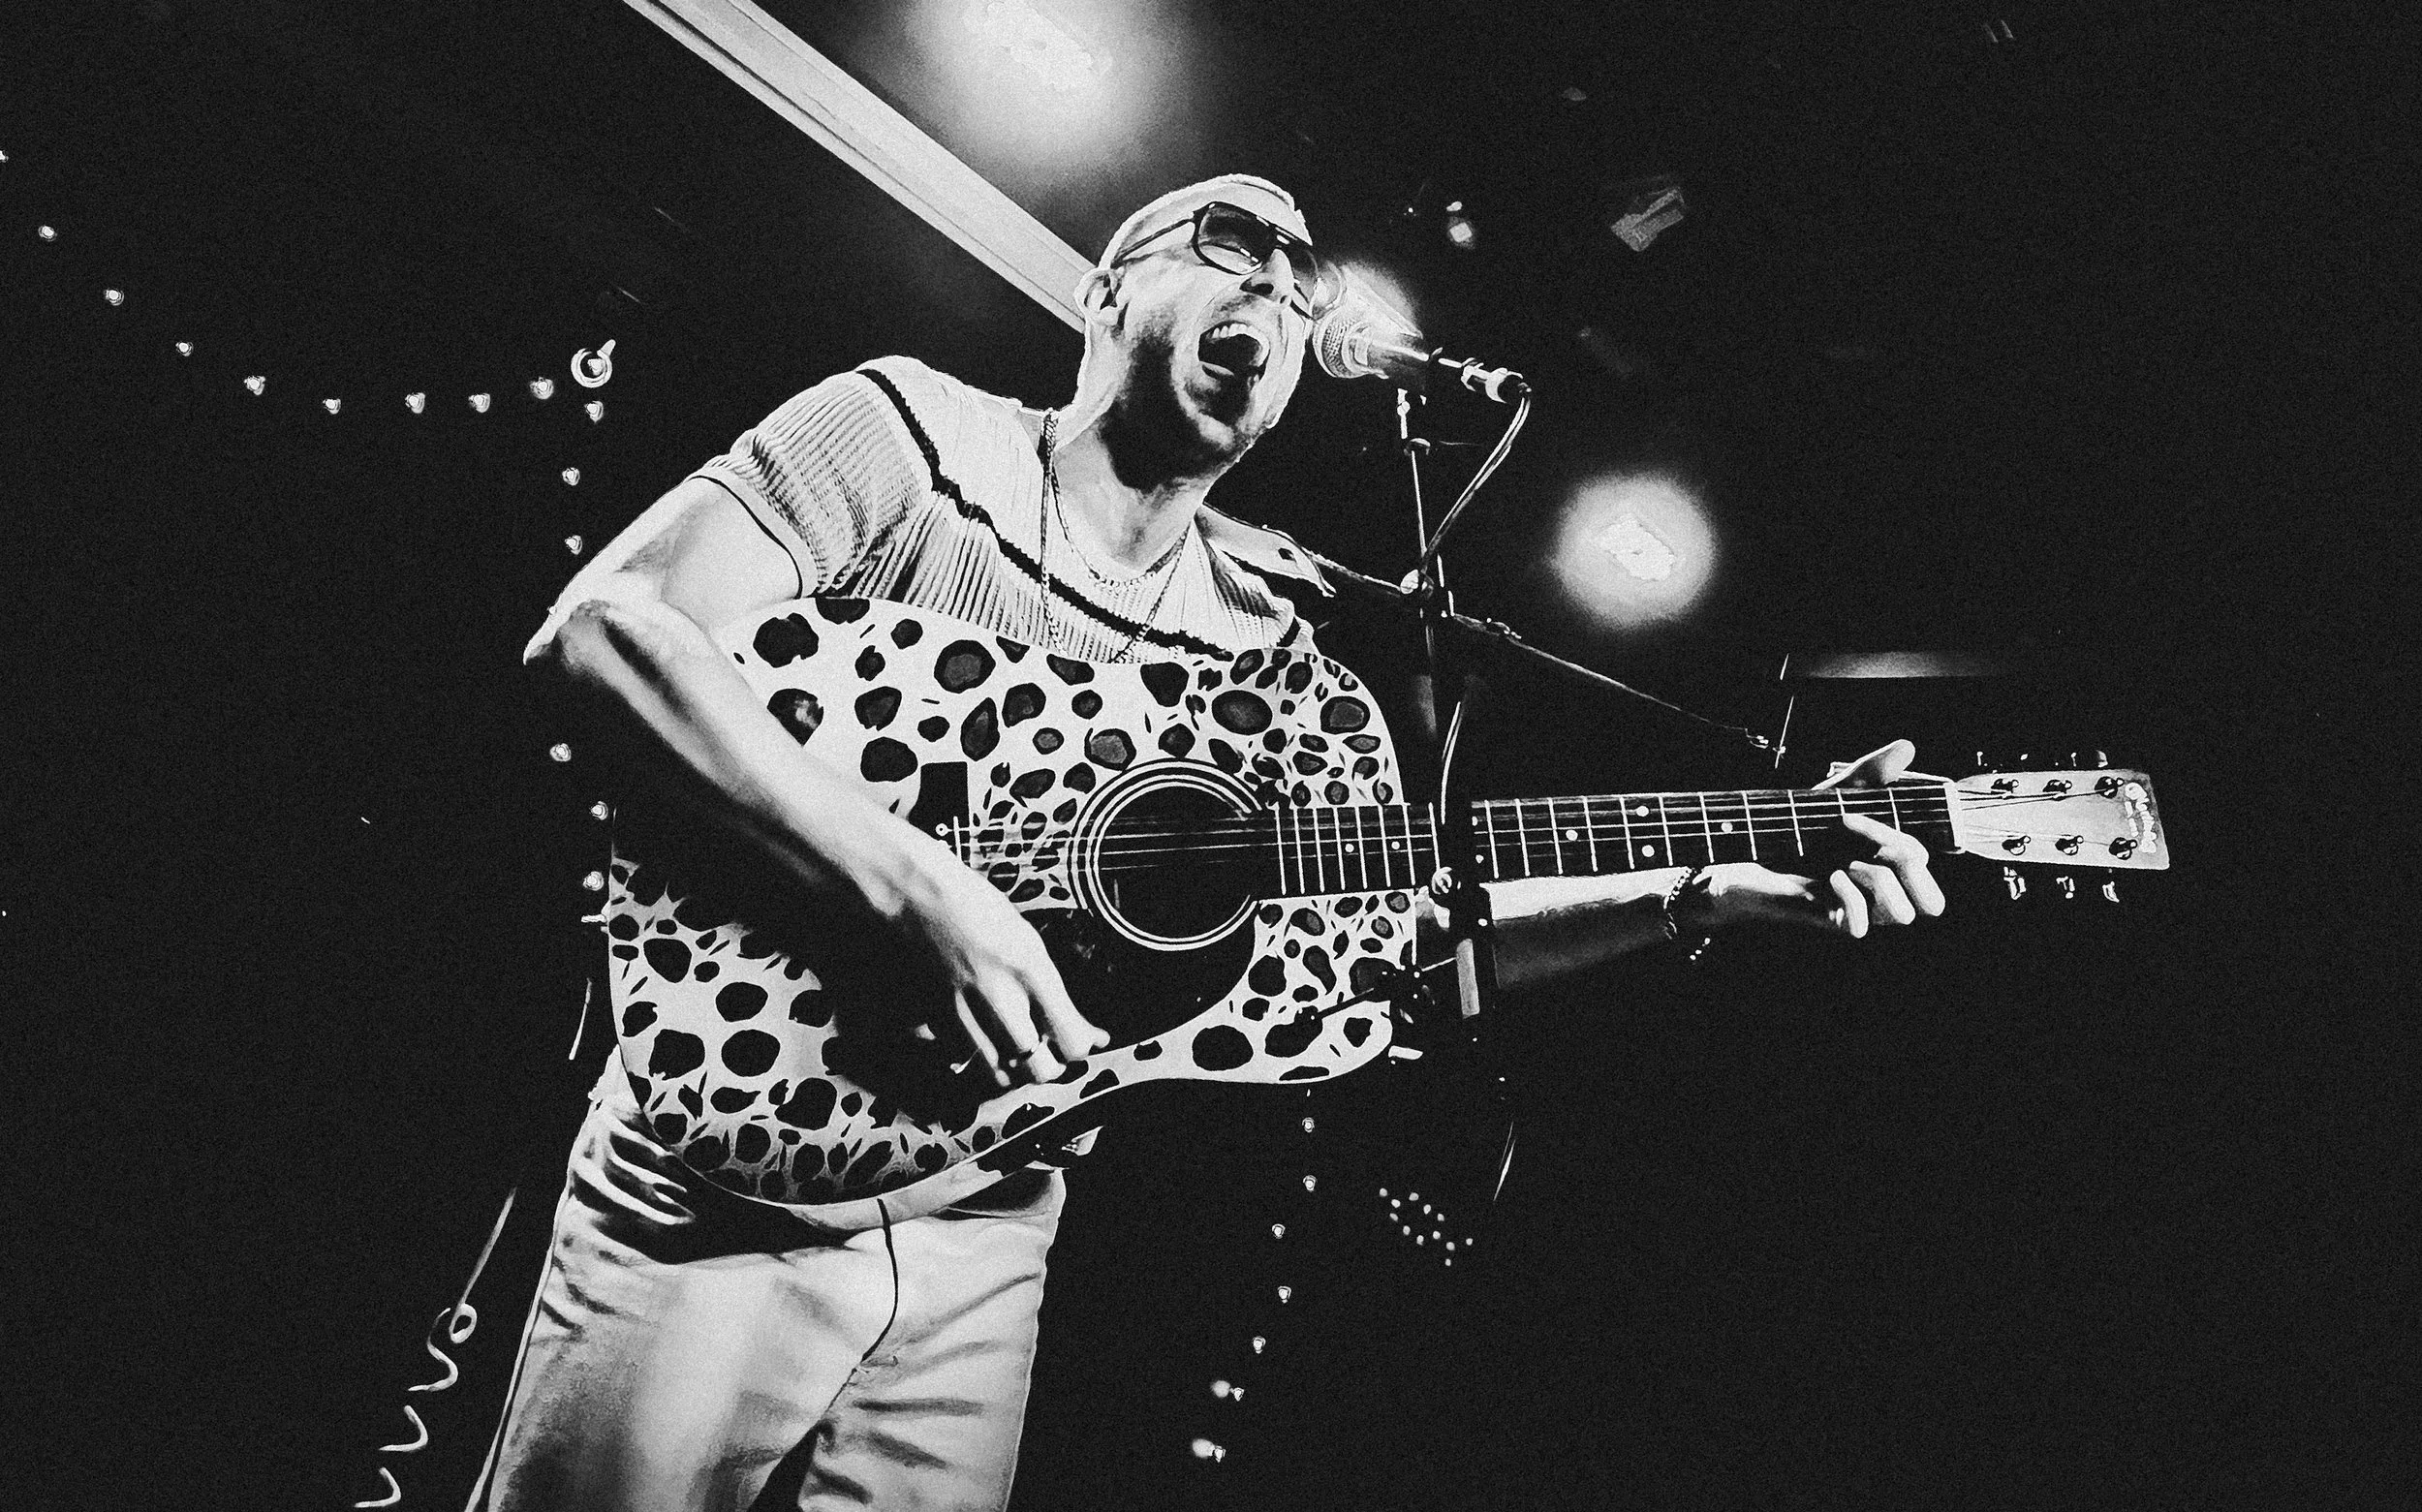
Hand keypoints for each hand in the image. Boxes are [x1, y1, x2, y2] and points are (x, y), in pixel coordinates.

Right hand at [892, 848, 1110, 1087]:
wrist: (908, 889)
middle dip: (1050, 1065)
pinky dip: (973, 1056)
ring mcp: (964, 1012)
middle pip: (1040, 1070)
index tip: (1083, 1038)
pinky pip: (963, 1058)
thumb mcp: (1022, 934)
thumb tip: (1080, 1022)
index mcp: (1029, 967)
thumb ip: (1047, 983)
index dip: (1082, 1045)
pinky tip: (977, 1036)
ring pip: (1001, 1076)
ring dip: (1013, 1069)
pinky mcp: (933, 1019)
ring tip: (1016, 1050)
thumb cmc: (968, 901)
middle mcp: (999, 996)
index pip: (1072, 1039)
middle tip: (1050, 1051)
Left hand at [1696, 739, 1946, 938]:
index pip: (1924, 861)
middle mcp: (1880, 891)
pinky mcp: (1832, 921)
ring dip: (1879, 882)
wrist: (1744, 852)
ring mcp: (1859, 908)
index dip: (1900, 836)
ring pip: (1902, 915)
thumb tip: (1907, 746)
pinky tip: (1828, 878)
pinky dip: (1849, 898)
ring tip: (1845, 864)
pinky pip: (1862, 926)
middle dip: (1911, 867)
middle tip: (1872, 849)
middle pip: (1933, 902)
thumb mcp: (1835, 794)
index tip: (1851, 815)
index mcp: (1888, 864)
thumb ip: (1871, 773)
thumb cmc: (1795, 828)